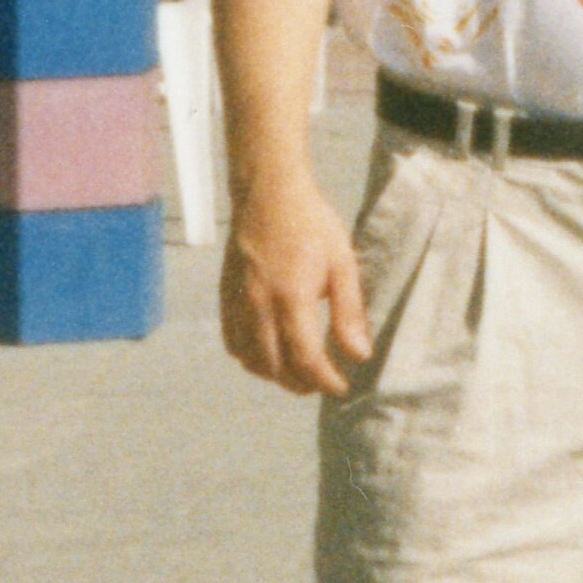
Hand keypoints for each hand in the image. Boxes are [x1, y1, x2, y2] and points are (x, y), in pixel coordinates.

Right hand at [221, 195, 374, 400]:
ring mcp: (236, 303)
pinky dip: (251, 359)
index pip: (305, 358)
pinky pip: (232, 344)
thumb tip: (359, 355)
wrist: (267, 195)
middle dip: (301, 384)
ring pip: (250, 360)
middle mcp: (258, 306)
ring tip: (298, 373)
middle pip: (275, 367)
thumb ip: (349, 312)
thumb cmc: (311, 225)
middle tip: (322, 384)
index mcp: (291, 297)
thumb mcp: (342, 263)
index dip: (324, 380)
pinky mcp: (224, 298)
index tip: (341, 387)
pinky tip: (270, 354)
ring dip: (275, 375)